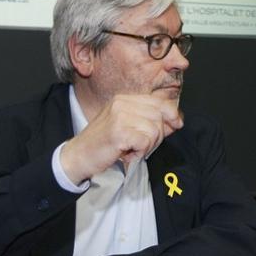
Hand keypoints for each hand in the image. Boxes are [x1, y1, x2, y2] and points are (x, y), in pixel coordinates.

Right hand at [59, 93, 183, 183]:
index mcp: (124, 99)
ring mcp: (119, 116)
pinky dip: (140, 152)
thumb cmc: (103, 144)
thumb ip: (150, 121)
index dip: (172, 114)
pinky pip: (145, 142)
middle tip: (142, 146)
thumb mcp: (127, 127)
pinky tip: (127, 154)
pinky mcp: (118, 132)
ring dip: (147, 146)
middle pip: (160, 116)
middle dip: (157, 135)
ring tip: (131, 149)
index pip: (159, 101)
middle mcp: (122, 103)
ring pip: (154, 130)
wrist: (77, 156)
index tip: (177, 124)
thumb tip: (177, 120)